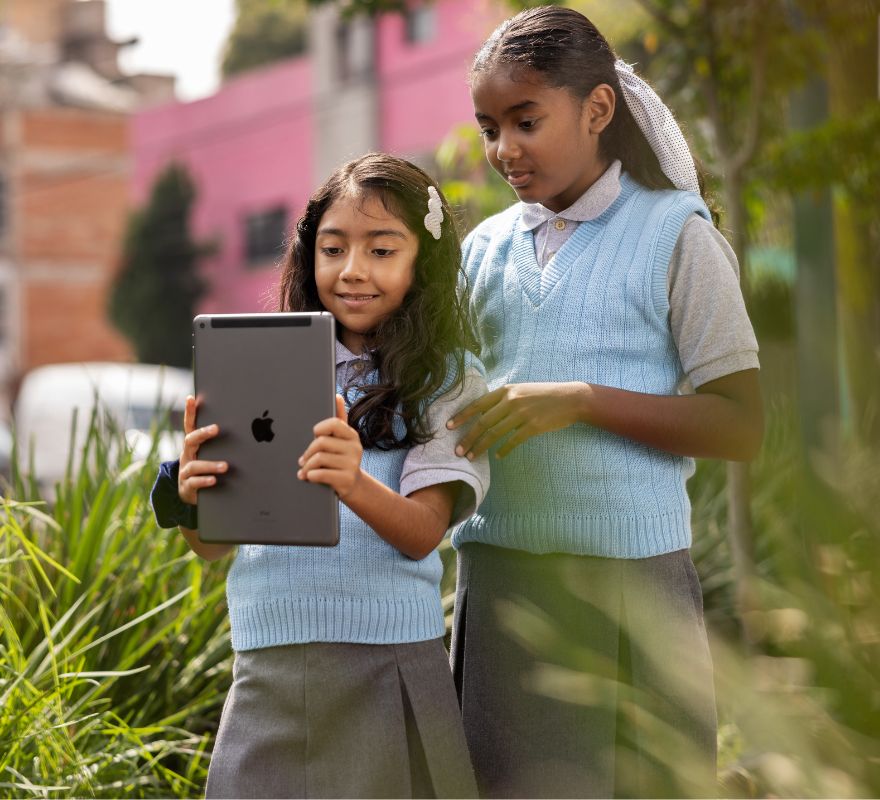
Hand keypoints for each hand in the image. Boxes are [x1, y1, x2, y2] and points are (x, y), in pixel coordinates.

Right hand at [178, 394, 227, 504]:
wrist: (193, 493)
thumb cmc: (208, 468)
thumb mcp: (212, 454)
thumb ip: (223, 443)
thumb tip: (251, 427)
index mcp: (193, 445)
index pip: (190, 425)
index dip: (189, 412)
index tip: (191, 398)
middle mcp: (187, 455)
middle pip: (190, 440)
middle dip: (203, 434)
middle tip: (216, 428)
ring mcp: (185, 471)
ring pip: (195, 465)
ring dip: (210, 465)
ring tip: (225, 466)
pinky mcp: (187, 486)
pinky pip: (194, 482)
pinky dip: (204, 480)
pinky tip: (214, 480)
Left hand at [298, 395, 363, 498]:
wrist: (355, 486)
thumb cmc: (343, 459)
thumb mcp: (343, 440)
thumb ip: (339, 419)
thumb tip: (337, 396)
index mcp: (352, 435)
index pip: (333, 423)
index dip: (319, 429)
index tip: (315, 437)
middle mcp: (355, 448)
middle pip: (321, 442)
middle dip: (308, 452)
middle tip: (302, 460)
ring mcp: (352, 464)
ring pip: (319, 458)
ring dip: (306, 466)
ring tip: (304, 470)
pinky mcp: (347, 479)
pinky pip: (321, 474)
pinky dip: (311, 476)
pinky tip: (308, 477)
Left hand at [446, 382, 586, 458]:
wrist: (570, 398)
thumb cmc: (544, 395)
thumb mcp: (521, 390)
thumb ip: (504, 399)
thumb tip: (485, 412)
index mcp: (506, 390)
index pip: (478, 404)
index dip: (461, 416)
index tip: (448, 426)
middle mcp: (512, 401)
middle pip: (483, 422)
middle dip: (468, 437)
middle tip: (457, 450)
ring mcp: (522, 414)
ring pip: (495, 433)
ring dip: (481, 446)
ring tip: (471, 456)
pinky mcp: (533, 427)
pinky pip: (513, 441)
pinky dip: (504, 450)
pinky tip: (498, 457)